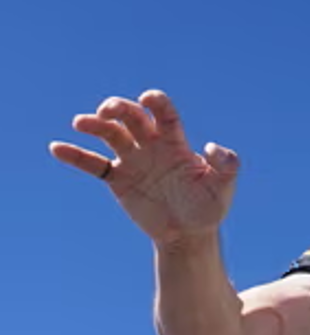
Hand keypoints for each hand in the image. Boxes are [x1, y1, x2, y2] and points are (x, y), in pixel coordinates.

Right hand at [48, 89, 238, 244]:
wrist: (189, 234)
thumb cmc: (208, 208)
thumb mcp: (223, 187)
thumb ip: (226, 164)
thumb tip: (211, 146)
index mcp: (175, 142)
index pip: (163, 113)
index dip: (155, 101)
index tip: (147, 100)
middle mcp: (151, 145)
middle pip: (131, 116)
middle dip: (118, 108)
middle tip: (107, 112)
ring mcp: (132, 160)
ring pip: (109, 134)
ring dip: (94, 124)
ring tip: (81, 123)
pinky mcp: (118, 179)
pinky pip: (93, 164)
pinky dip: (75, 155)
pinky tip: (57, 148)